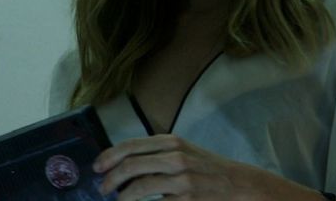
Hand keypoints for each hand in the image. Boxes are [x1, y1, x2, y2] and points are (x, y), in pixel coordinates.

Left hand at [93, 134, 322, 200]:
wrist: (238, 185)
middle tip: (103, 188)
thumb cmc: (207, 168)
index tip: (97, 166)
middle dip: (111, 179)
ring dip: (121, 197)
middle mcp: (176, 157)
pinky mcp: (185, 200)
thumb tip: (123, 161)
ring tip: (117, 200)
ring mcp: (181, 180)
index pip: (131, 145)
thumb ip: (156, 153)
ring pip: (139, 187)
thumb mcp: (183, 151)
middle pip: (131, 165)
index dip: (109, 156)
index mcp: (172, 141)